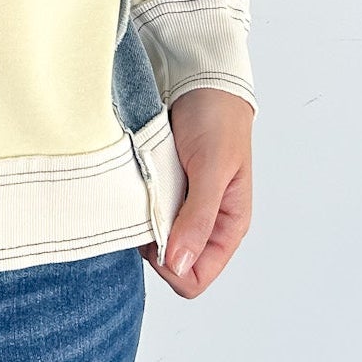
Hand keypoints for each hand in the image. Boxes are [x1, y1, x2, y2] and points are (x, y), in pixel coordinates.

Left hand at [141, 87, 253, 297]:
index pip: (196, 278)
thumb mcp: (212, 170)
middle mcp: (202, 225)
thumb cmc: (218, 122)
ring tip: (142, 189)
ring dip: (141, 222)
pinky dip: (134, 204)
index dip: (173, 267)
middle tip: (146, 207)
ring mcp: (178, 208)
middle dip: (152, 245)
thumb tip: (181, 265)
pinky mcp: (160, 190)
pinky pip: (141, 213)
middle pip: (170, 265)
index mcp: (226, 228)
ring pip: (151, 241)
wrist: (201, 82)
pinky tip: (136, 182)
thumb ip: (198, 218)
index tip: (157, 237)